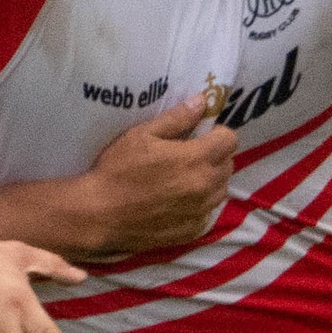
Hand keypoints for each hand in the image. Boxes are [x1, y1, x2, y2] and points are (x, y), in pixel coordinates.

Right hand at [81, 95, 236, 255]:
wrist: (101, 216)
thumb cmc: (118, 171)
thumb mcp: (142, 135)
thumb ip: (177, 118)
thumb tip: (201, 102)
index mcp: (197, 158)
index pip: (230, 140)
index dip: (217, 133)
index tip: (200, 135)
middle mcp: (206, 186)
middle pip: (228, 164)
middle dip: (215, 155)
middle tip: (189, 155)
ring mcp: (201, 211)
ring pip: (221, 189)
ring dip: (210, 180)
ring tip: (184, 178)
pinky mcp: (193, 231)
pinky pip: (208, 212)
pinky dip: (200, 204)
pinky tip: (178, 201)